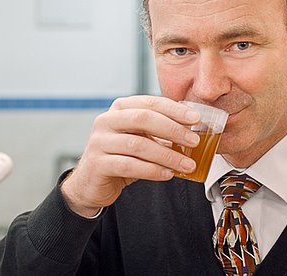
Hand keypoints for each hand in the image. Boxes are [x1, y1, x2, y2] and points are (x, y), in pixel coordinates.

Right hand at [61, 96, 200, 216]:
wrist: (91, 183)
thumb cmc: (121, 157)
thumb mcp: (141, 139)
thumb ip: (161, 132)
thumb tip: (194, 130)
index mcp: (120, 109)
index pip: (150, 103)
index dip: (174, 109)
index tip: (195, 119)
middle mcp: (106, 120)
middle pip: (144, 118)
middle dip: (173, 129)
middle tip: (194, 141)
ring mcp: (99, 141)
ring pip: (138, 144)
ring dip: (167, 155)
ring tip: (187, 164)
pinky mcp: (97, 163)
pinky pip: (129, 165)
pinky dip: (152, 170)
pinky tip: (168, 174)